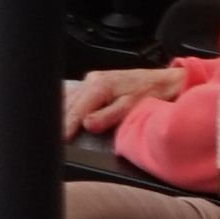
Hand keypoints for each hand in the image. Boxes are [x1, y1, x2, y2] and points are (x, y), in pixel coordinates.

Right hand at [62, 66, 187, 137]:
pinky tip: (63, 112)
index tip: (60, 139)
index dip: (66, 126)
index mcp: (99, 85)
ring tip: (55, 127)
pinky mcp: (95, 81)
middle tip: (52, 136)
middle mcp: (93, 79)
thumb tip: (88, 125)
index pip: (76, 110)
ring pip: (69, 98)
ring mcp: (93, 79)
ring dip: (62, 113)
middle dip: (60, 120)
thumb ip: (108, 116)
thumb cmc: (153, 93)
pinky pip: (75, 94)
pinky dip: (68, 105)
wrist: (166, 80)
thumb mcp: (132, 106)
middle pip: (68, 103)